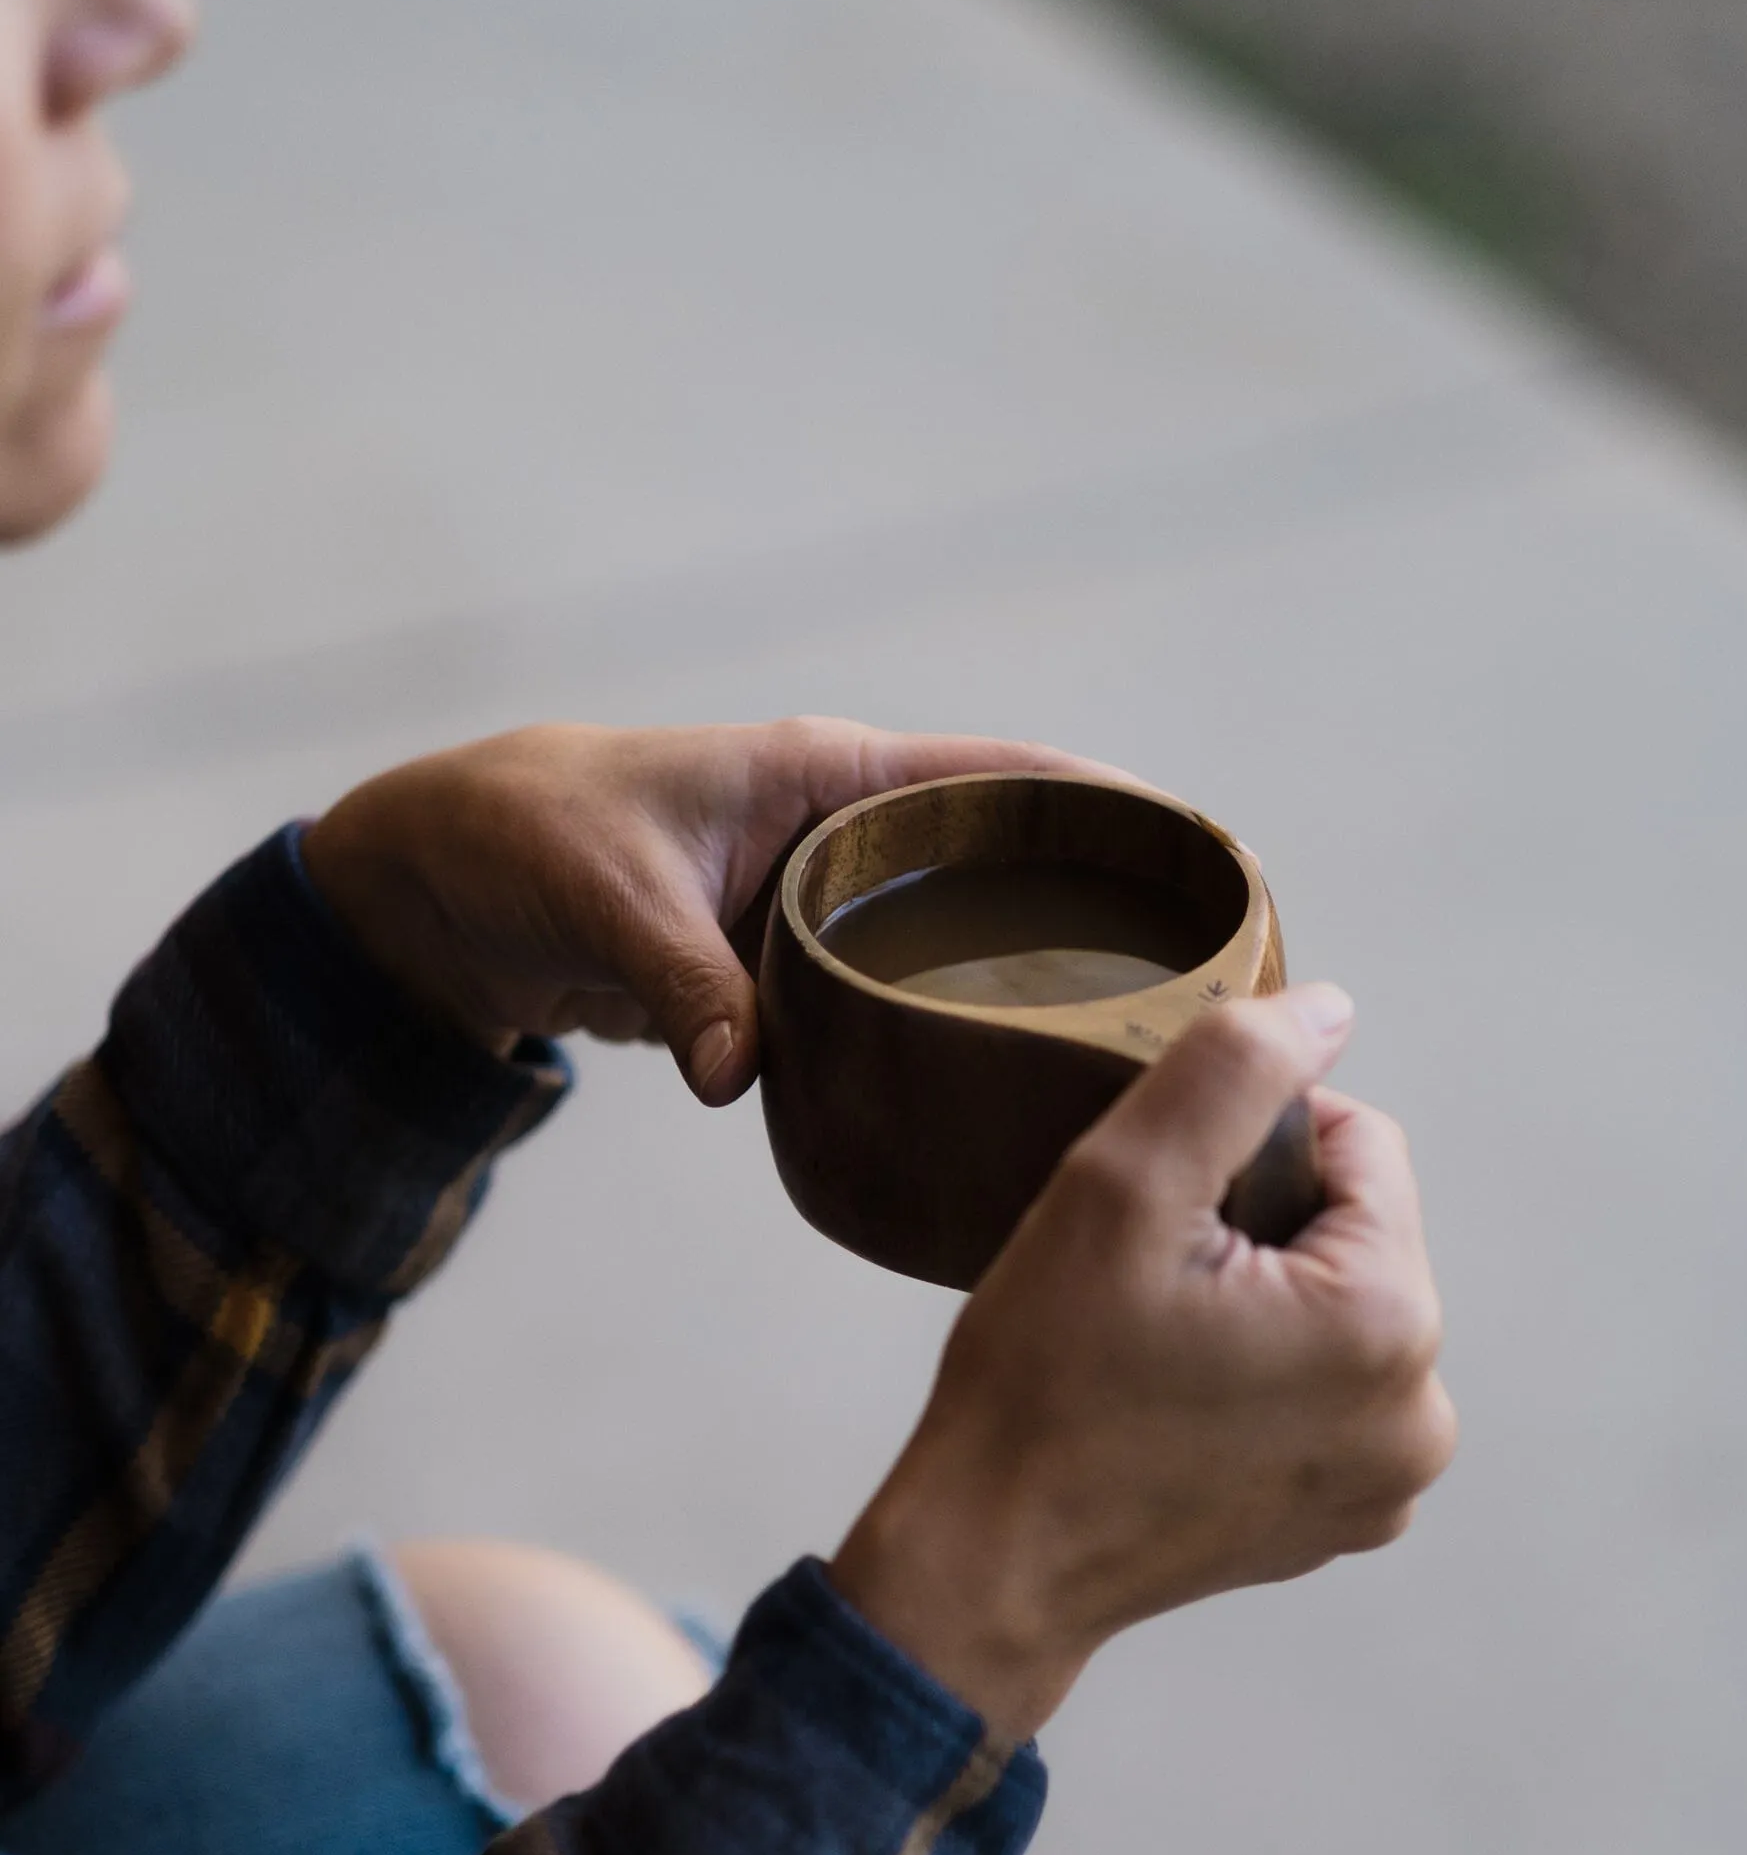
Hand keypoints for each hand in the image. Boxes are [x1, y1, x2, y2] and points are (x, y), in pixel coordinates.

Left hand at [303, 718, 1108, 1100]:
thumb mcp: (611, 902)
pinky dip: (928, 1018)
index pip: (997, 775)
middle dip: (1082, 901)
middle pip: (995, 858)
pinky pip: (882, 986)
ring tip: (1110, 1035)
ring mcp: (818, 899)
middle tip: (1182, 977)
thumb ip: (692, 984)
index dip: (1102, 804)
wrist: (440, 881)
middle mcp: (841, 830)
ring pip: (943, 931)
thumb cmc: (525, 839)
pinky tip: (977, 1075)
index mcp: (825, 776)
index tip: (1198, 853)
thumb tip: (748, 1079)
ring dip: (1009, 969)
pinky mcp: (784, 959)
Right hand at [831, 986, 1455, 1740]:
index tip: (1164, 1202)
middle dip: (1261, 1222)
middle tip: (1150, 1273)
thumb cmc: (1045, 1377)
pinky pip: (1328, 1386)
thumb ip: (1233, 1071)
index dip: (1252, 1143)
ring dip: (1264, 1292)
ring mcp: (1391, 1482)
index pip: (1358, 1143)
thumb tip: (1330, 1008)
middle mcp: (1422, 1411)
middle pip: (1354, 1229)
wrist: (992, 1560)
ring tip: (1160, 1335)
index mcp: (1390, 1320)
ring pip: (1338, 1303)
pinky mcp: (1350, 1521)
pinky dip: (1268, 1370)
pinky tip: (1181, 1397)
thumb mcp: (1122, 1184)